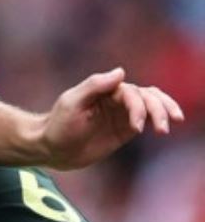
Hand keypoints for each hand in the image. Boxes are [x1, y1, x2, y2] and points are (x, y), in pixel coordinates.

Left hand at [39, 68, 184, 169]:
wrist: (55, 148)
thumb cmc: (59, 124)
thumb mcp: (72, 103)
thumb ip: (95, 86)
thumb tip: (121, 72)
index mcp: (103, 90)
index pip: (130, 92)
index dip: (138, 107)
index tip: (136, 128)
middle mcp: (115, 98)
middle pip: (146, 95)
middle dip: (159, 108)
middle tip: (163, 128)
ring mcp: (121, 113)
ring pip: (151, 105)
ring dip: (163, 111)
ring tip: (166, 128)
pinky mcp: (125, 129)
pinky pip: (147, 120)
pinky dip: (157, 120)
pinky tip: (162, 128)